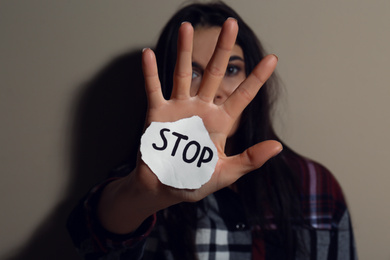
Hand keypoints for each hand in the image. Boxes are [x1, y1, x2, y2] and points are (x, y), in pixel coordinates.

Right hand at [137, 19, 281, 203]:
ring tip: (186, 27)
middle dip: (223, 50)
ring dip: (184, 51)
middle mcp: (201, 109)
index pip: (242, 96)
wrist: (164, 187)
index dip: (257, 78)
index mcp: (220, 122)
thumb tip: (277, 146)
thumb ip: (249, 159)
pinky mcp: (158, 113)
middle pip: (214, 73)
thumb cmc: (195, 181)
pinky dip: (150, 73)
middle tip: (231, 25)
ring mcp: (179, 108)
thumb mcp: (225, 173)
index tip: (272, 59)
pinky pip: (154, 89)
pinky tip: (147, 54)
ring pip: (182, 74)